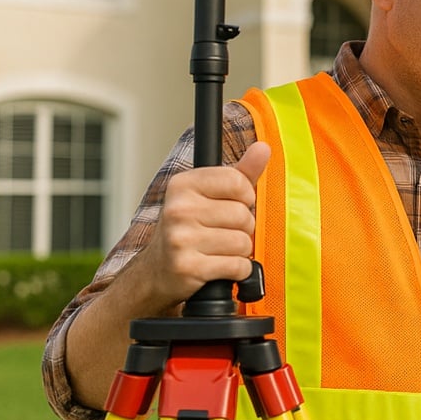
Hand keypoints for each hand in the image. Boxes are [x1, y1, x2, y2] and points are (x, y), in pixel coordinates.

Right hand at [136, 141, 270, 309]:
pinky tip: (219, 267)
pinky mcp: (188, 267)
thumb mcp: (208, 195)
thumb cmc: (188, 229)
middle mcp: (178, 209)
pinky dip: (237, 270)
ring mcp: (180, 239)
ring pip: (243, 242)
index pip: (237, 181)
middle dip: (243, 228)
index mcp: (183, 185)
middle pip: (243, 215)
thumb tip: (263, 148)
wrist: (157, 271)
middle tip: (222, 233)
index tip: (233, 205)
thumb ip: (240, 172)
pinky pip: (238, 266)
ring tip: (219, 250)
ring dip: (240, 251)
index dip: (245, 197)